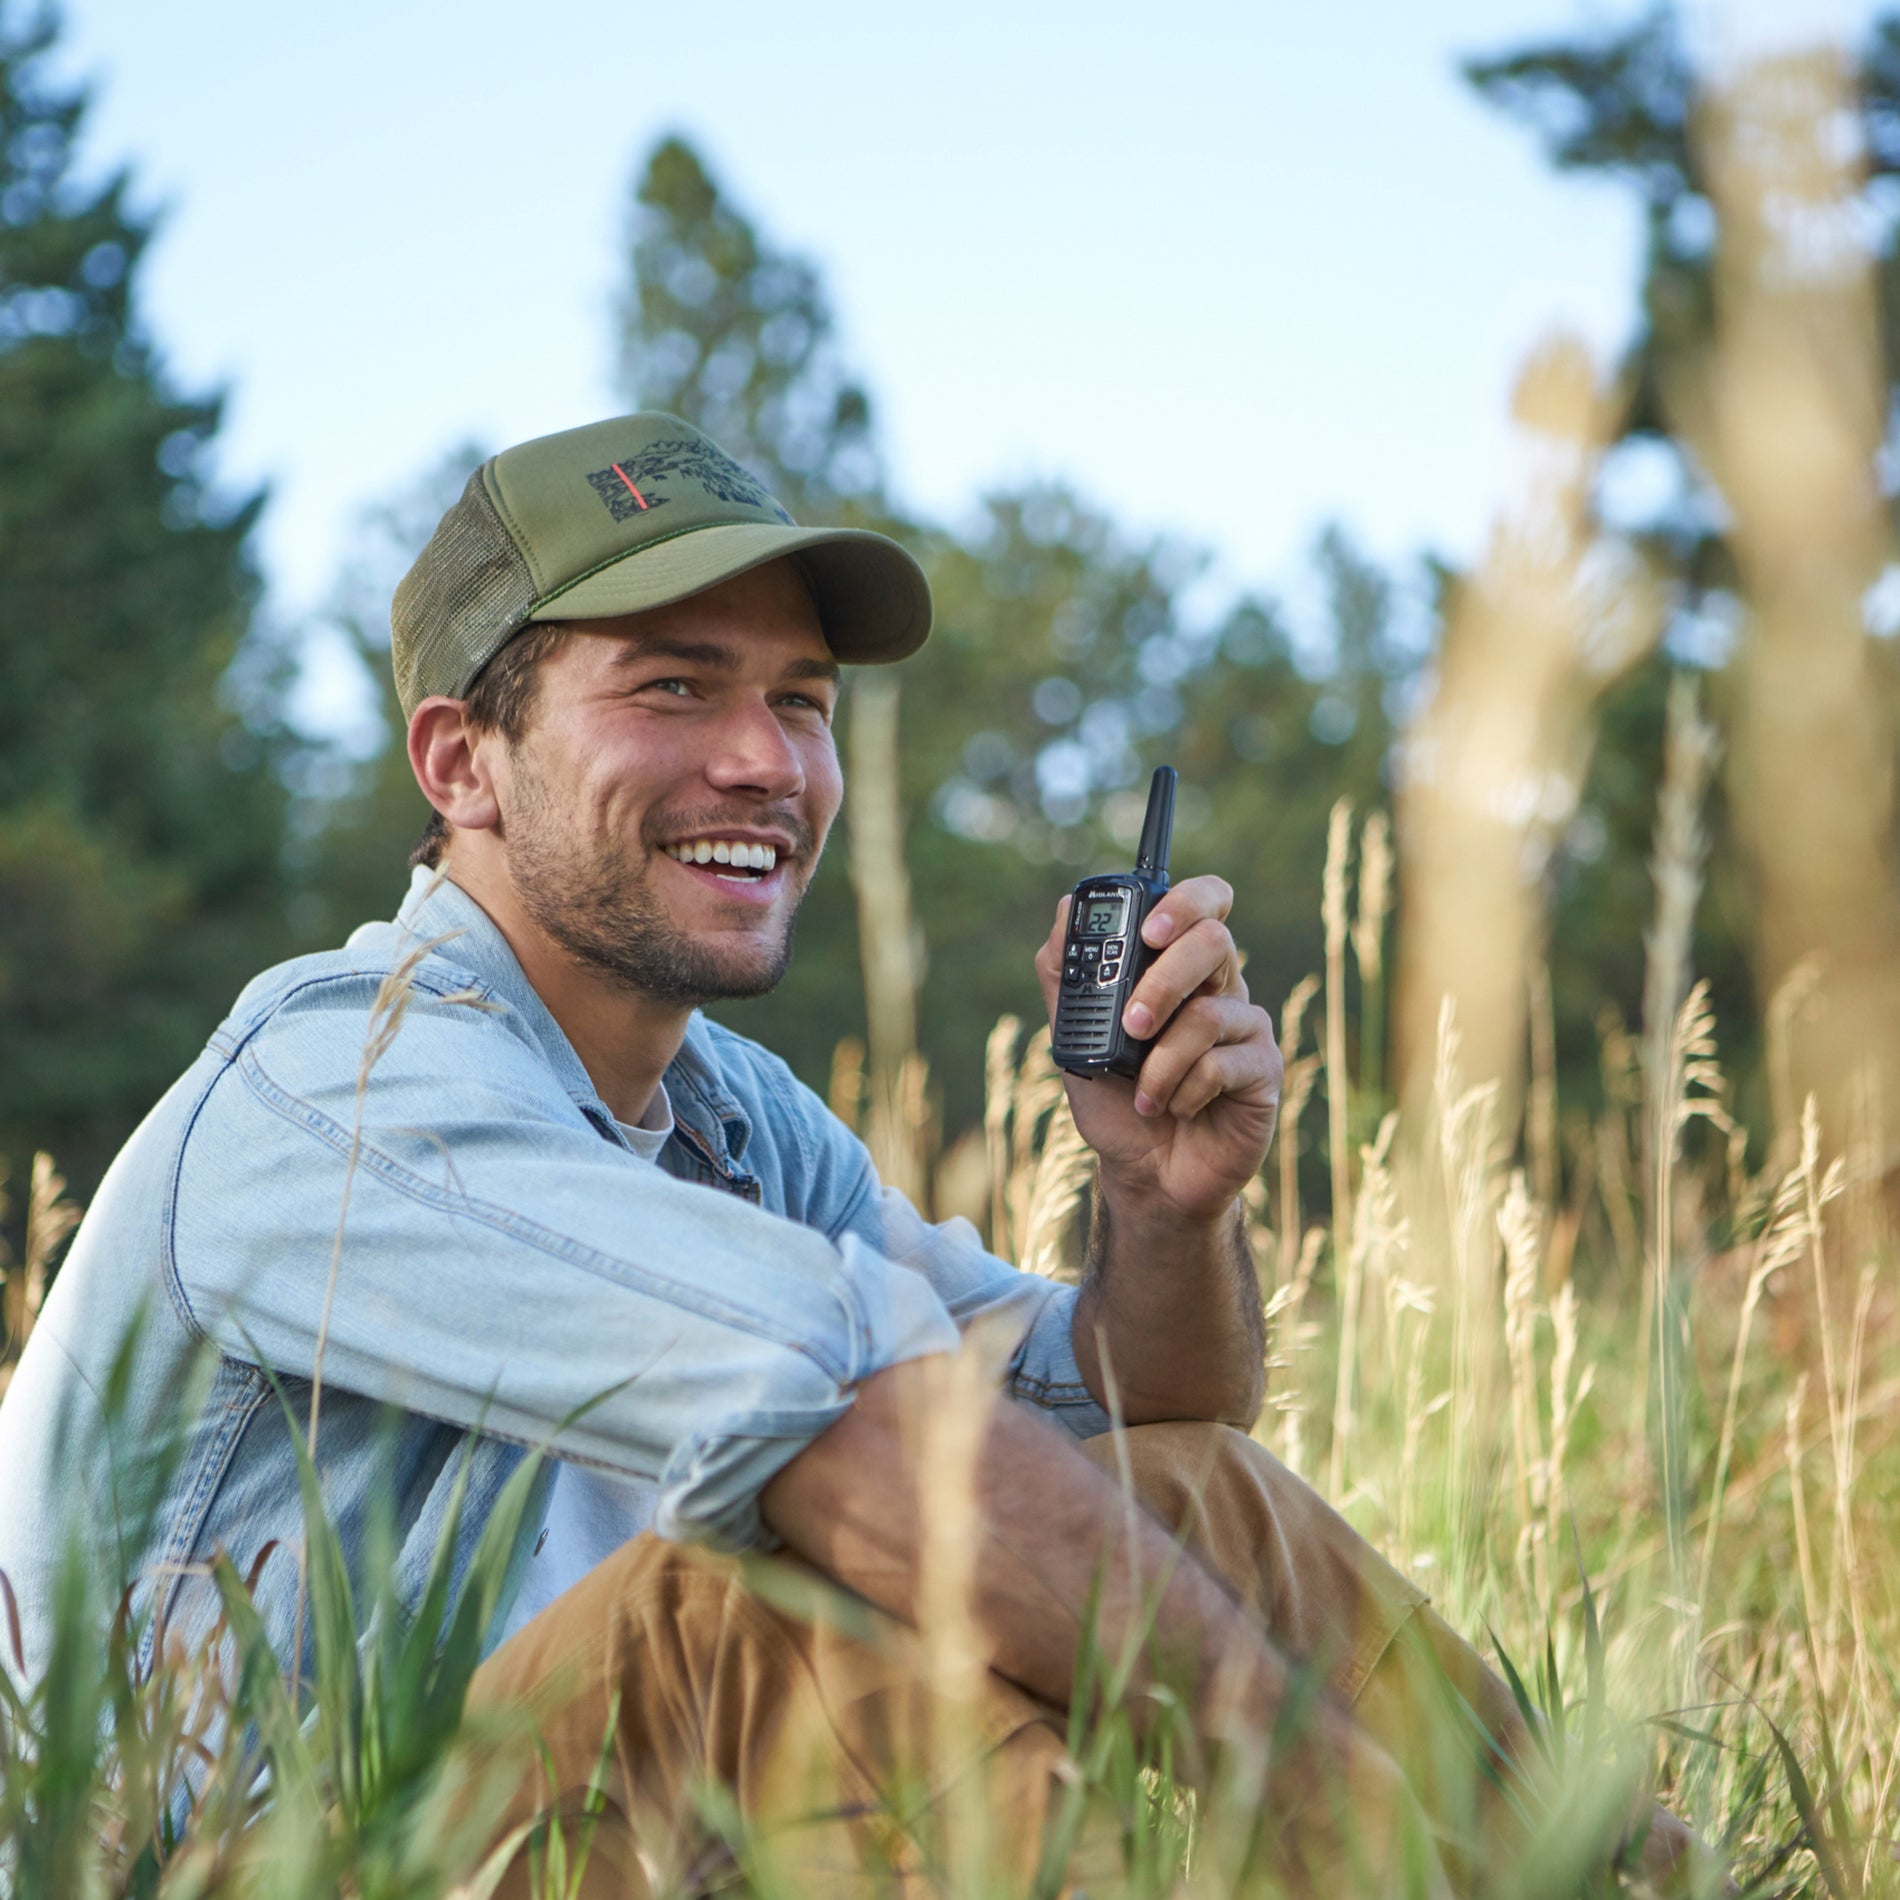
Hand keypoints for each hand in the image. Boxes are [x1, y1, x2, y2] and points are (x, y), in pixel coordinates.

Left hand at [1034, 876, 1281, 1223]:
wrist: (1144, 1174)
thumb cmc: (1116, 1101)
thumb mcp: (1076, 1036)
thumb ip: (1066, 975)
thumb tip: (1064, 907)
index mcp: (1181, 968)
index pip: (1204, 903)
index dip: (1185, 902)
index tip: (1147, 928)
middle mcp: (1220, 988)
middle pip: (1214, 942)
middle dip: (1164, 981)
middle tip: (1132, 1024)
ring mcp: (1245, 1028)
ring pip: (1209, 1012)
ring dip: (1161, 1061)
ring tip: (1143, 1094)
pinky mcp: (1262, 1071)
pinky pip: (1223, 1063)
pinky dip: (1183, 1090)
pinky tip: (1174, 1109)